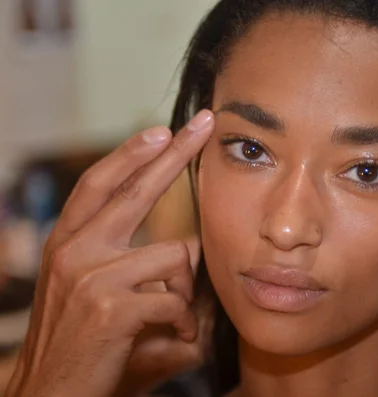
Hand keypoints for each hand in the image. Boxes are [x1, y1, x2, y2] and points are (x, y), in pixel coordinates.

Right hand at [6, 110, 214, 396]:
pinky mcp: (111, 306)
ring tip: (178, 323)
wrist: (52, 395)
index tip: (163, 131)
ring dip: (187, 294)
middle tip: (204, 125)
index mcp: (70, 242)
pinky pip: (175, 299)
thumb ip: (133, 265)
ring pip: (174, 257)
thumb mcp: (97, 293)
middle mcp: (75, 249)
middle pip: (135, 189)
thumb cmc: (85, 344)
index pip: (103, 183)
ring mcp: (90, 275)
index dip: (133, 153)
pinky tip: (174, 339)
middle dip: (175, 154)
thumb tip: (189, 246)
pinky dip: (186, 322)